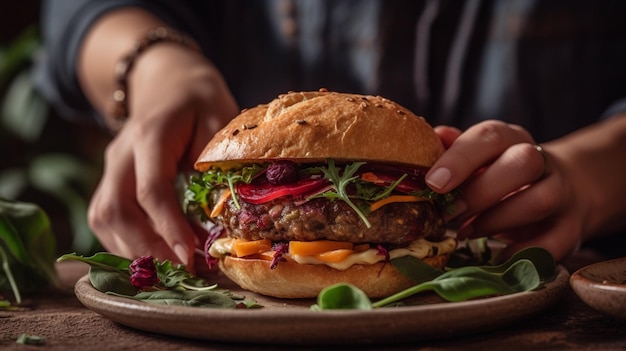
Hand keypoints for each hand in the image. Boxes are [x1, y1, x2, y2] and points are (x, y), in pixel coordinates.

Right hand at [87, 44, 238, 266]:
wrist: (165, 83)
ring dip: (135, 249)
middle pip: (115, 209)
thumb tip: (221, 208)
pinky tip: (158, 253)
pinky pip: (107, 219)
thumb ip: (217, 158)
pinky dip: (128, 242)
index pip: (150, 188)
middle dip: (146, 247)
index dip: (168, 225)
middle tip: (181, 272)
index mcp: (150, 135)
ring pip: (104, 218)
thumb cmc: (199, 101)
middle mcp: (121, 154)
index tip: (190, 255)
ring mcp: (110, 168)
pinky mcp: (109, 182)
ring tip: (173, 268)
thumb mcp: (220, 116)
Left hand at [426, 120, 586, 261]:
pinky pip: (554, 242)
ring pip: (540, 200)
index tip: (434, 183)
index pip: (490, 136)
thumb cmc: (504, 174)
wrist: (565, 189)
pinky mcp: (571, 228)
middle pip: (522, 163)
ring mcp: (562, 193)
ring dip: (496, 220)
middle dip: (480, 191)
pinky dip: (522, 252)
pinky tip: (496, 257)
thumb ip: (455, 150)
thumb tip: (434, 137)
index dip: (460, 158)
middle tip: (448, 213)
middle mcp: (542, 161)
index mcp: (512, 139)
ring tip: (466, 232)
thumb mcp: (481, 158)